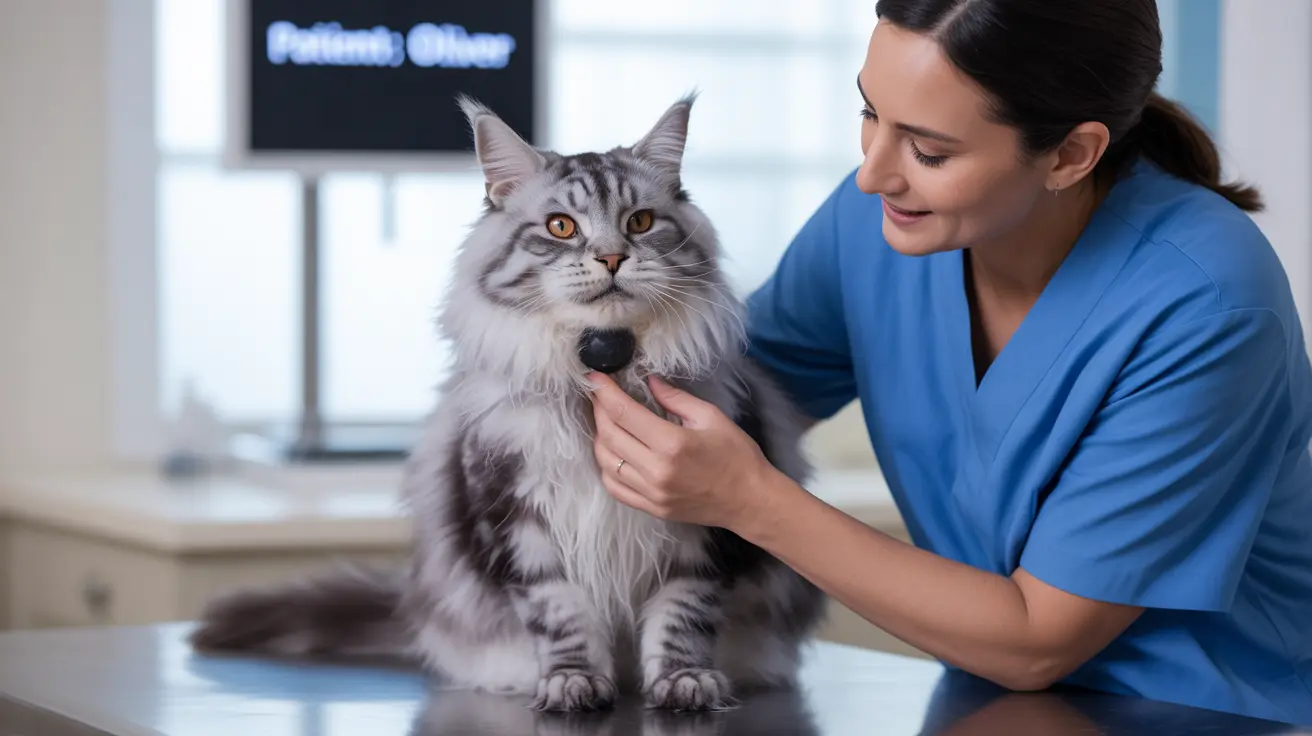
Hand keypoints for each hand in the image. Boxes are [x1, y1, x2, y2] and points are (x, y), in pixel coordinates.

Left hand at [587, 372, 773, 530]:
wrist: (751, 500)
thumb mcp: (711, 417)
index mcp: (672, 444)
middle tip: (598, 394)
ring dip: (599, 438)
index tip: (595, 377)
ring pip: (606, 462)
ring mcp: (652, 493)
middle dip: (598, 410)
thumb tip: (648, 382)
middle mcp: (656, 471)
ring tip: (604, 420)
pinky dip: (606, 467)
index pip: (623, 413)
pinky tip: (611, 452)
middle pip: (609, 436)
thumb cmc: (737, 456)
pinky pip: (615, 488)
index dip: (604, 392)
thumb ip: (675, 398)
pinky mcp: (652, 508)